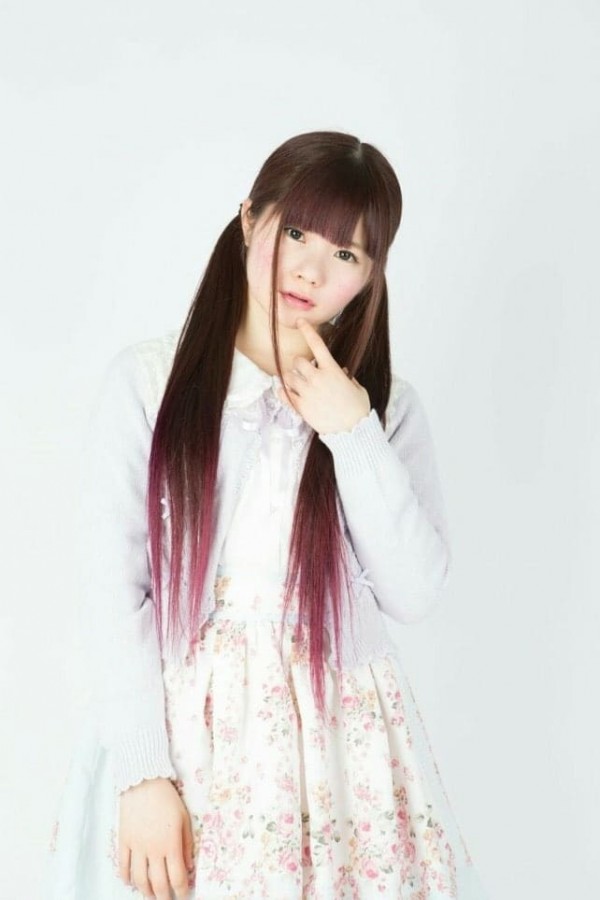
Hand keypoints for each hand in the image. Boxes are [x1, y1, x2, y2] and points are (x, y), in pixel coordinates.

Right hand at [118, 777, 193, 899]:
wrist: (144, 782)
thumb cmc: (168, 798)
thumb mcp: (185, 818)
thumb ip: (187, 844)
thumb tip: (189, 866)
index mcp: (171, 844)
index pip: (177, 877)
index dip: (181, 890)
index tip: (183, 894)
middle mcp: (153, 849)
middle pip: (158, 884)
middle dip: (164, 897)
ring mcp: (136, 847)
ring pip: (139, 880)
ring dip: (146, 892)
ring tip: (151, 896)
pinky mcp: (124, 841)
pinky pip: (123, 866)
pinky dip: (127, 878)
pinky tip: (132, 883)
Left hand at [277, 318, 370, 433]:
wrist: (351, 432)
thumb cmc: (358, 409)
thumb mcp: (357, 388)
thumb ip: (347, 377)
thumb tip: (343, 373)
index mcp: (332, 370)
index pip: (317, 344)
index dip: (308, 330)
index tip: (300, 321)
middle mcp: (317, 378)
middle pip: (298, 361)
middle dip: (300, 365)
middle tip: (305, 372)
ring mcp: (307, 393)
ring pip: (289, 376)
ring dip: (292, 378)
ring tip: (298, 385)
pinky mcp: (300, 407)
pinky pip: (284, 394)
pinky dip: (284, 392)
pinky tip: (287, 393)